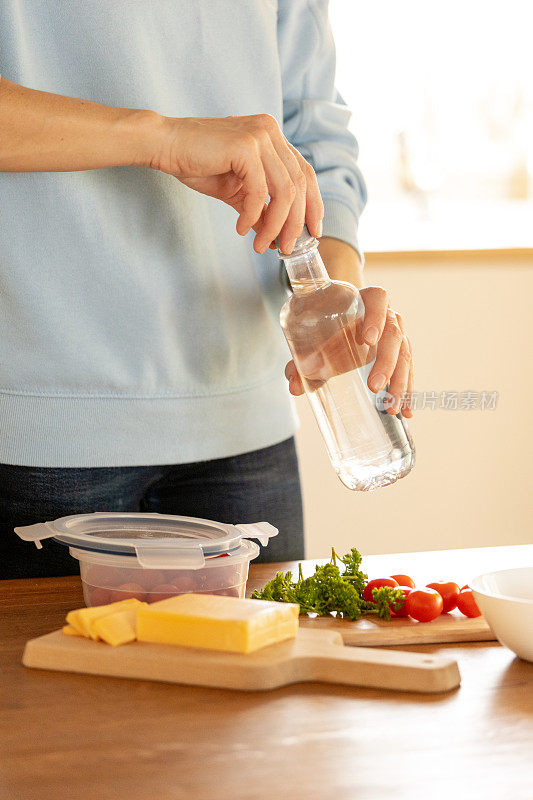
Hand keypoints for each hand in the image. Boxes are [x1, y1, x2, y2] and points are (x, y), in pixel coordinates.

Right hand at [149, 113, 323, 254]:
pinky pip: (259, 191)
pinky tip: (240, 228)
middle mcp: (271, 131)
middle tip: (287, 248)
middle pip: (300, 184)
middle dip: (296, 222)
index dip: (313, 205)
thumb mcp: (236, 192)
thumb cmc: (197, 164)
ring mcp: (260, 135)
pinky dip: (253, 215)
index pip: (305, 173)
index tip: (313, 232)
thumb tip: (276, 237)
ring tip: (262, 245)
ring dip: (275, 224)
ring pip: (284, 190)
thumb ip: (259, 209)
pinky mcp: (245, 146)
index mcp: (273, 137)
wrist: (165, 145)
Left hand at [285, 286, 413, 417]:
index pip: (378, 298)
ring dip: (400, 382)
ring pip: (404, 354)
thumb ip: (302, 358)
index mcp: (365, 300)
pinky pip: (407, 370)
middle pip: (394, 333)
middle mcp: (386, 314)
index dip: (376, 317)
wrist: (340, 315)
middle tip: (374, 386)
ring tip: (391, 407)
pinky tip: (406, 412)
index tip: (368, 339)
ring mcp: (396, 333)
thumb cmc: (326, 323)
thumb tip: (295, 386)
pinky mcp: (400, 352)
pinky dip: (407, 391)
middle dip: (386, 362)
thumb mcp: (312, 334)